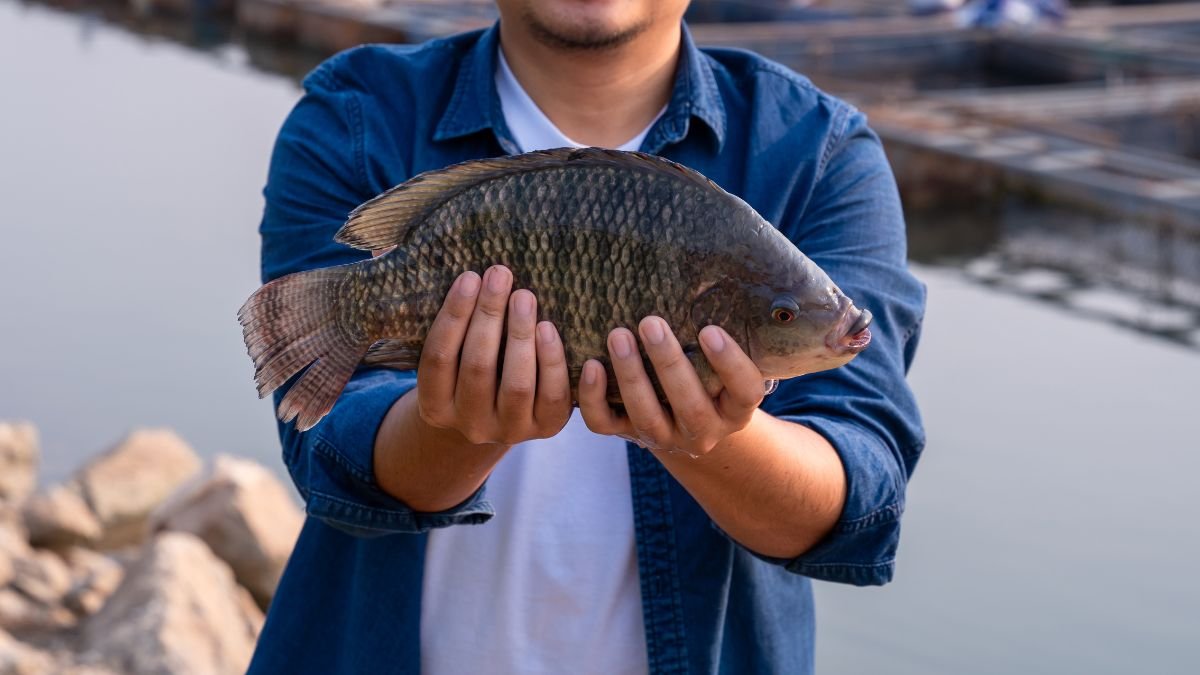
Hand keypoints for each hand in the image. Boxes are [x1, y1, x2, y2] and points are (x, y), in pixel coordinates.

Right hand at [414, 265, 571, 446]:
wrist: (497, 416)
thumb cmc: (471, 369)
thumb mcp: (454, 358)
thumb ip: (455, 328)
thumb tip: (473, 276)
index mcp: (435, 407)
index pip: (438, 357)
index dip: (454, 315)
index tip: (470, 277)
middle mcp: (470, 424)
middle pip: (477, 367)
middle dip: (489, 315)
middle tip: (500, 276)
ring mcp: (509, 430)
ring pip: (516, 383)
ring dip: (520, 334)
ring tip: (524, 296)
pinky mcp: (545, 428)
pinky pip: (552, 395)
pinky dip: (551, 360)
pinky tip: (547, 328)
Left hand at [577, 316, 764, 456]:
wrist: (684, 427)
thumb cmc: (708, 376)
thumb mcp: (725, 365)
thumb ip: (721, 337)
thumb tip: (712, 280)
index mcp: (735, 410)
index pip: (744, 391)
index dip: (730, 364)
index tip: (709, 330)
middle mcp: (703, 431)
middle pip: (690, 406)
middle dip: (668, 363)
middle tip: (651, 323)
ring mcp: (665, 438)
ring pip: (646, 416)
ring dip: (631, 375)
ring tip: (618, 336)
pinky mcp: (629, 435)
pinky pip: (605, 424)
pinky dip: (593, 398)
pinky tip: (591, 365)